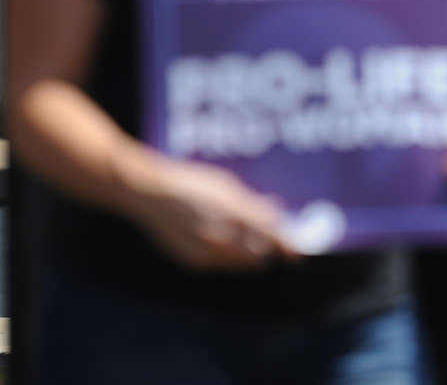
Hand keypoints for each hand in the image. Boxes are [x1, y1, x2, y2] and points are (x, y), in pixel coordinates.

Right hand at [134, 158, 297, 269]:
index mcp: (233, 211)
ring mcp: (206, 252)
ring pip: (239, 262)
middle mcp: (222, 235)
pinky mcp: (194, 262)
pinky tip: (220, 240)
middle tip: (271, 241)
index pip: (270, 235)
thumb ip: (253, 205)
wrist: (149, 194)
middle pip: (257, 254)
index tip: (297, 253)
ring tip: (242, 236)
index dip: (287, 245)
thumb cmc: (190, 182)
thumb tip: (277, 214)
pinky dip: (227, 256)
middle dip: (266, 249)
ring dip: (248, 253)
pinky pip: (220, 264)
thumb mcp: (226, 186)